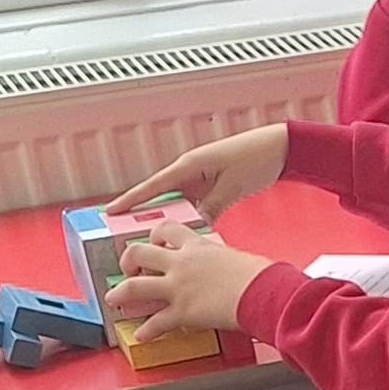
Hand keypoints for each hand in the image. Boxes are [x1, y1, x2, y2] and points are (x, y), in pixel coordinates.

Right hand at [110, 124, 284, 221]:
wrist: (278, 149)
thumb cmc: (255, 158)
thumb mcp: (231, 185)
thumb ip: (211, 205)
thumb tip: (195, 224)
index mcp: (188, 165)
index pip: (152, 186)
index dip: (130, 200)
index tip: (110, 212)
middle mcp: (189, 172)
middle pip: (159, 198)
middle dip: (144, 215)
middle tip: (128, 236)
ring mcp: (199, 180)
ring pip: (176, 204)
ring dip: (168, 220)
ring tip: (153, 241)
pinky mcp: (211, 187)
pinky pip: (193, 206)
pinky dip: (189, 219)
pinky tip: (187, 235)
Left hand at [111, 222, 264, 334]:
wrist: (264, 292)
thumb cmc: (261, 275)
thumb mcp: (238, 258)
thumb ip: (223, 261)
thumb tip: (231, 269)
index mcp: (197, 246)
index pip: (166, 229)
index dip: (154, 235)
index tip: (154, 242)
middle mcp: (181, 264)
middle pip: (138, 252)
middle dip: (128, 261)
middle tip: (128, 269)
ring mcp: (178, 288)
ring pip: (135, 287)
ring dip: (120, 293)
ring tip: (114, 299)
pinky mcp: (182, 312)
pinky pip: (156, 323)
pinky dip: (147, 331)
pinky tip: (142, 336)